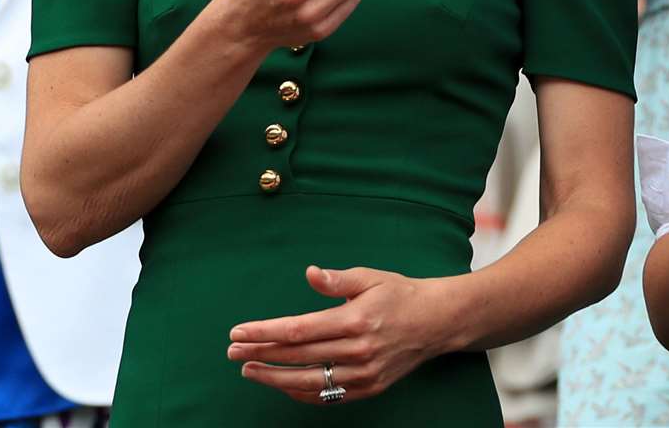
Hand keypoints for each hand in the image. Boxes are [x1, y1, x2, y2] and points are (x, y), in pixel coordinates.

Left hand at [227, 265, 455, 403]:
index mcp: (356, 319)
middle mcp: (359, 350)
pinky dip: (301, 393)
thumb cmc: (400, 294)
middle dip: (260, 353)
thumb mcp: (371, 277)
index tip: (238, 332)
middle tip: (232, 352)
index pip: (298, 329)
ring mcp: (364, 373)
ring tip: (249, 370)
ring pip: (308, 381)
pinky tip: (282, 384)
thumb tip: (309, 273)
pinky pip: (328, 396)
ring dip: (274, 378)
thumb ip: (337, 279)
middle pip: (297, 356)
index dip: (264, 332)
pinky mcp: (369, 388)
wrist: (436, 322)